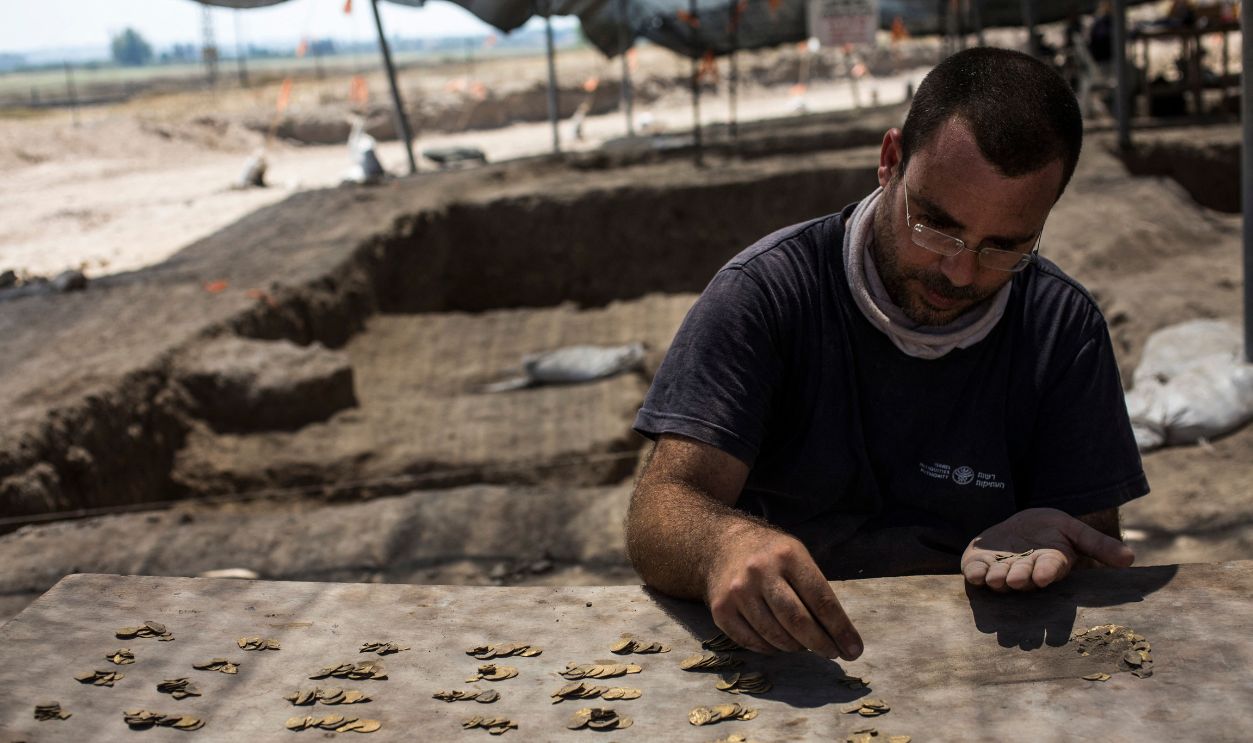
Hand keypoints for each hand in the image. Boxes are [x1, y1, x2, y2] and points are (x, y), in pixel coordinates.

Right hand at [704, 525, 862, 659]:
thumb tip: (841, 636)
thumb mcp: (798, 557)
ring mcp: (738, 591)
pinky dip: (770, 649)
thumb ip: (816, 591)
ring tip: (804, 644)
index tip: (854, 649)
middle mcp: (760, 571)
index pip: (821, 600)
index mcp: (788, 555)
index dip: (840, 629)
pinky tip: (778, 643)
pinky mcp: (721, 609)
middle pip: (797, 621)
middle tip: (832, 652)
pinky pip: (752, 642)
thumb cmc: (771, 556)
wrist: (722, 545)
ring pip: (775, 636)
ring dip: (796, 647)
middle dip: (821, 644)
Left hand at [962, 508, 1134, 590]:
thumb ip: (1098, 544)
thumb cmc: (1052, 531)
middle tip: (1016, 580)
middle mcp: (1026, 573)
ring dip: (997, 579)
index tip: (1045, 576)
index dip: (1047, 573)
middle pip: (1024, 578)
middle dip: (1019, 579)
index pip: (1050, 570)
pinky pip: (977, 572)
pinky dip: (976, 573)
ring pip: (1000, 579)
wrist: (1021, 526)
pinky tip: (975, 573)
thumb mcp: (1075, 531)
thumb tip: (1131, 559)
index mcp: (1050, 565)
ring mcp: (1002, 571)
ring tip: (996, 578)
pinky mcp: (981, 566)